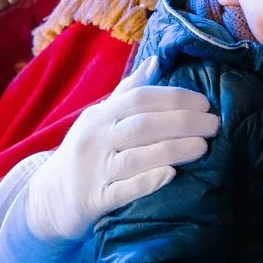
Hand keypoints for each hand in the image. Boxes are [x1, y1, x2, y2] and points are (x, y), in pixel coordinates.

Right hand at [25, 58, 219, 241]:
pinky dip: (148, 181)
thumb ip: (128, 92)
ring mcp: (94, 171)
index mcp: (99, 116)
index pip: (139, 99)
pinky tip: (172, 175)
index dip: (174, 98)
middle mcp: (95, 139)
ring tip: (203, 147)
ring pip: (136, 157)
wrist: (47, 200)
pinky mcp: (94, 201)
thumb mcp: (99, 119)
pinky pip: (123, 190)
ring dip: (173, 149)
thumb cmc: (84, 154)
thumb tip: (157, 61)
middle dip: (182, 122)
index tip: (205, 103)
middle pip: (142, 125)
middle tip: (215, 125)